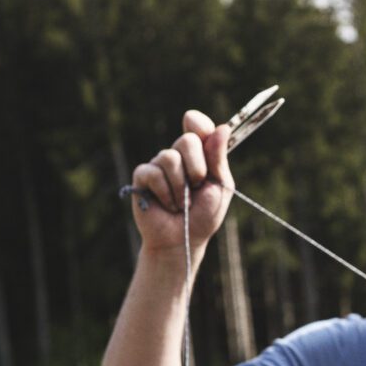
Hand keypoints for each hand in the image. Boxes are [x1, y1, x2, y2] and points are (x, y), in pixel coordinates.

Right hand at [129, 110, 233, 256]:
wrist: (183, 240)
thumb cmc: (203, 216)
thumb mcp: (219, 186)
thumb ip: (219, 158)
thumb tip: (223, 127)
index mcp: (200, 156)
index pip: (198, 126)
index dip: (200, 124)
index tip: (200, 129)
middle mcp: (178, 156)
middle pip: (187, 140)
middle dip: (197, 168)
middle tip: (197, 187)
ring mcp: (159, 165)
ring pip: (169, 157)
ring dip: (181, 187)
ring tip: (182, 203)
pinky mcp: (142, 177)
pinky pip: (153, 173)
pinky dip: (165, 193)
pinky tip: (167, 205)